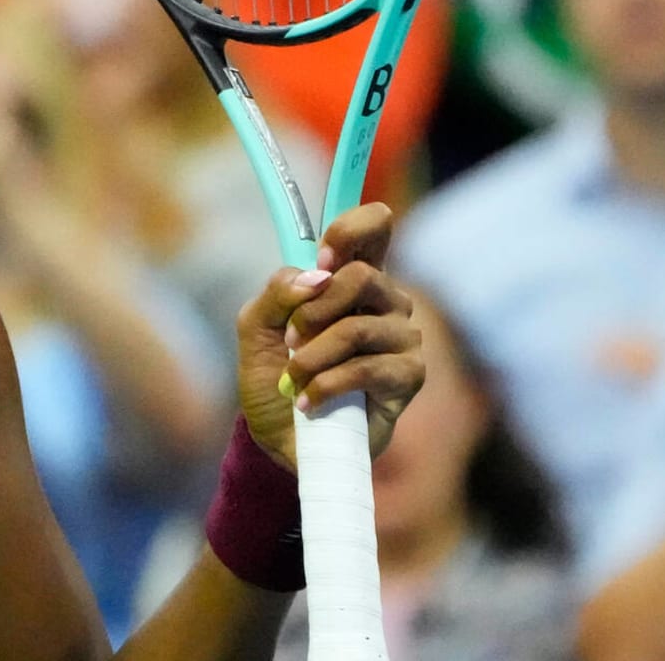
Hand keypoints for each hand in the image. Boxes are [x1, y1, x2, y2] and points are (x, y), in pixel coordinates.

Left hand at [234, 203, 420, 468]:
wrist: (279, 437)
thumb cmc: (272, 375)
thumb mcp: (255, 327)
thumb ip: (278, 292)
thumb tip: (315, 277)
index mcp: (351, 278)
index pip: (375, 227)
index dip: (350, 231)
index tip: (320, 260)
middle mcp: (385, 301)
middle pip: (362, 276)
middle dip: (312, 310)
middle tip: (290, 339)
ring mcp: (402, 338)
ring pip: (357, 327)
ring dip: (311, 356)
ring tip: (292, 377)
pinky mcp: (409, 377)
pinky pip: (367, 368)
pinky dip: (325, 384)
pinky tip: (308, 401)